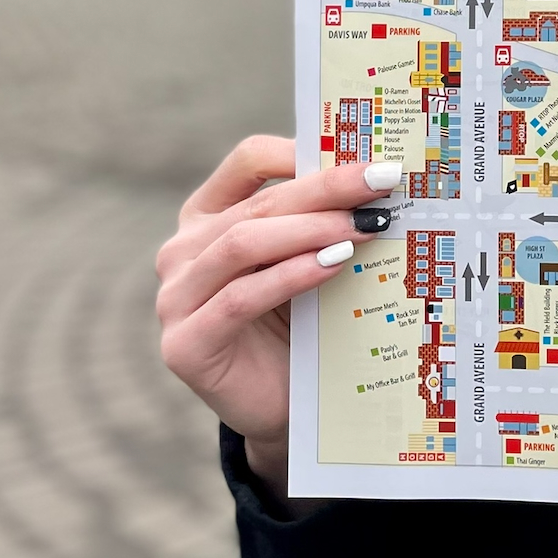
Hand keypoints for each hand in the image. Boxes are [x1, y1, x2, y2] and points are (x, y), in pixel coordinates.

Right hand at [155, 136, 402, 485]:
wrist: (284, 408)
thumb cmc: (299, 323)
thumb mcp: (305, 260)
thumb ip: (319, 221)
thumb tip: (378, 176)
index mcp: (208, 216)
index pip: (248, 161)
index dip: (300, 150)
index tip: (356, 151)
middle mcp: (182, 250)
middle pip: (259, 203)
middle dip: (327, 189)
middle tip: (382, 181)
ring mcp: (175, 298)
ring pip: (244, 242)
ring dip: (312, 229)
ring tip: (365, 224)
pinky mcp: (184, 344)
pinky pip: (240, 297)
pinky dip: (291, 274)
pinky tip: (334, 264)